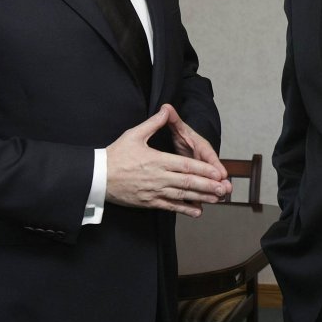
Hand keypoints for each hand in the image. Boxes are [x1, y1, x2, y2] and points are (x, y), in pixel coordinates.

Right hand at [105, 104, 231, 216]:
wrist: (97, 177)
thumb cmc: (115, 155)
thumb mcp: (134, 134)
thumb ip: (153, 123)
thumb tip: (166, 110)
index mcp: (157, 160)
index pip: (186, 166)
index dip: (204, 170)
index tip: (218, 173)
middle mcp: (158, 177)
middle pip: (188, 182)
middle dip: (208, 186)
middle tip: (224, 189)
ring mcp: (154, 191)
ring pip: (182, 196)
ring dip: (201, 198)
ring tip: (216, 199)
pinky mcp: (148, 202)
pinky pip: (170, 207)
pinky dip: (184, 209)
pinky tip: (197, 211)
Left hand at [164, 103, 233, 200]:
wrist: (181, 139)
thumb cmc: (180, 133)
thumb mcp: (177, 127)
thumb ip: (173, 119)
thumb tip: (166, 107)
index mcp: (200, 146)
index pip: (209, 155)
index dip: (214, 164)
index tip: (221, 173)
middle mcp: (202, 159)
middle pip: (212, 171)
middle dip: (219, 181)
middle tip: (226, 190)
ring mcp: (199, 170)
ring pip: (206, 182)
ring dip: (212, 191)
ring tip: (217, 200)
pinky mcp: (194, 178)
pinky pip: (196, 189)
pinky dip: (198, 198)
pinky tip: (198, 209)